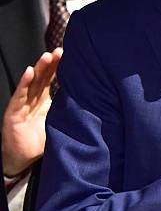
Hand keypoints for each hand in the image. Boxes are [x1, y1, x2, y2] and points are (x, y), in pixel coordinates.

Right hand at [2, 49, 61, 176]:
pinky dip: (24, 83)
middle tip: (60, 50)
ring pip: (32, 83)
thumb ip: (71, 113)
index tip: (70, 54)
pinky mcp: (13, 114)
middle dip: (51, 63)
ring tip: (47, 56)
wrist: (23, 159)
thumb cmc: (41, 141)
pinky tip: (29, 72)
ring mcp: (22, 105)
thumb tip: (96, 104)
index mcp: (44, 99)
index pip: (52, 79)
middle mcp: (33, 99)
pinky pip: (19, 96)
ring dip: (39, 68)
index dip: (59, 67)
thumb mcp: (60, 124)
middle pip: (43, 77)